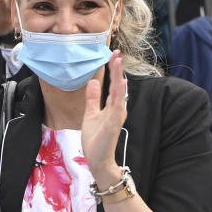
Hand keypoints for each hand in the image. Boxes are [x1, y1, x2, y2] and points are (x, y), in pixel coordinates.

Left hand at [82, 51, 126, 187]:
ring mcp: (116, 116)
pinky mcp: (113, 124)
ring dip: (119, 77)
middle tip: (117, 52)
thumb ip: (93, 99)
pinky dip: (120, 96)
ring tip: (119, 62)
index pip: (113, 84)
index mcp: (111, 106)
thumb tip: (92, 82)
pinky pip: (117, 108)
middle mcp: (116, 109)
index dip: (113, 70)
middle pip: (117, 85)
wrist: (97, 159)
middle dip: (117, 68)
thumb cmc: (96, 139)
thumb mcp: (91, 114)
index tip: (113, 54)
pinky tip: (121, 85)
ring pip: (118, 93)